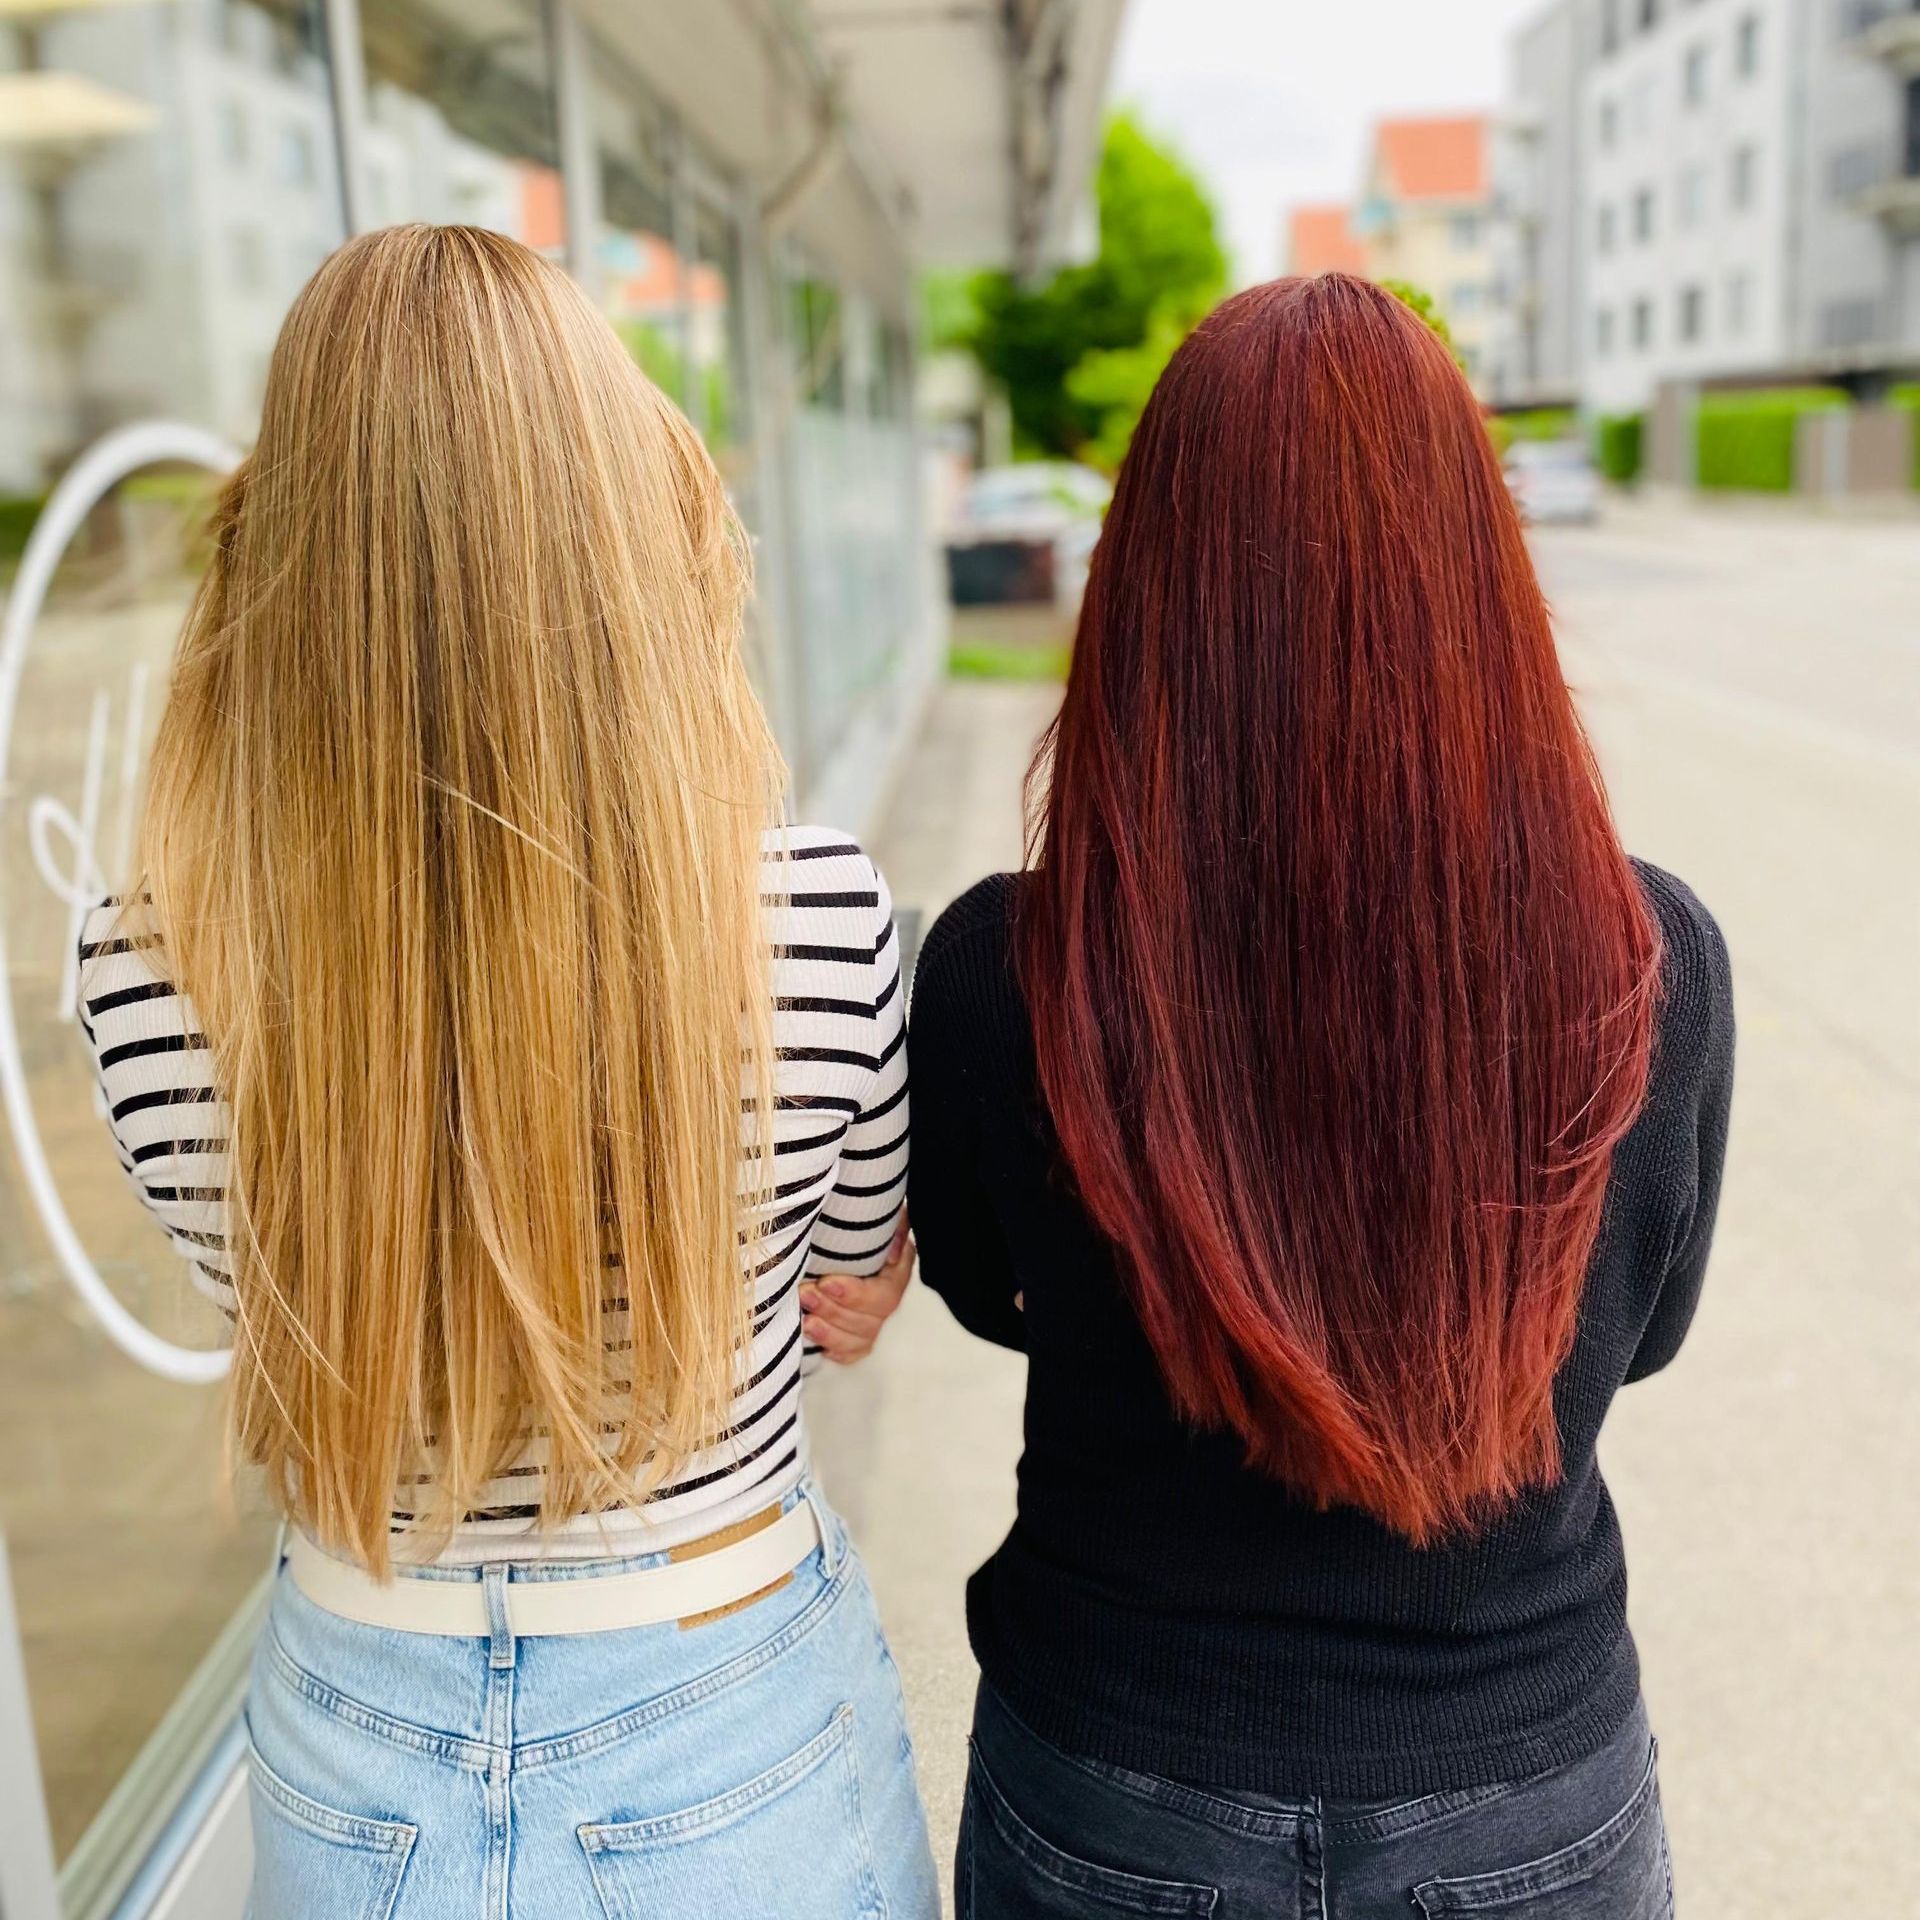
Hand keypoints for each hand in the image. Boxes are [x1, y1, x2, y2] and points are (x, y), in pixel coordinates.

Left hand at [799, 1217, 914, 1363]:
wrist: (837, 1247)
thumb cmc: (852, 1233)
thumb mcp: (871, 1223)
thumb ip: (889, 1229)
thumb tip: (895, 1238)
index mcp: (896, 1273)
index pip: (884, 1294)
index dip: (856, 1294)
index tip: (827, 1283)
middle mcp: (886, 1302)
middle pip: (869, 1320)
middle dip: (834, 1309)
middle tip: (806, 1294)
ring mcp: (872, 1324)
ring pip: (858, 1339)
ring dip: (829, 1331)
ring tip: (804, 1318)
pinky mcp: (856, 1340)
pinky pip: (848, 1353)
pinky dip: (832, 1347)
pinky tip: (813, 1335)